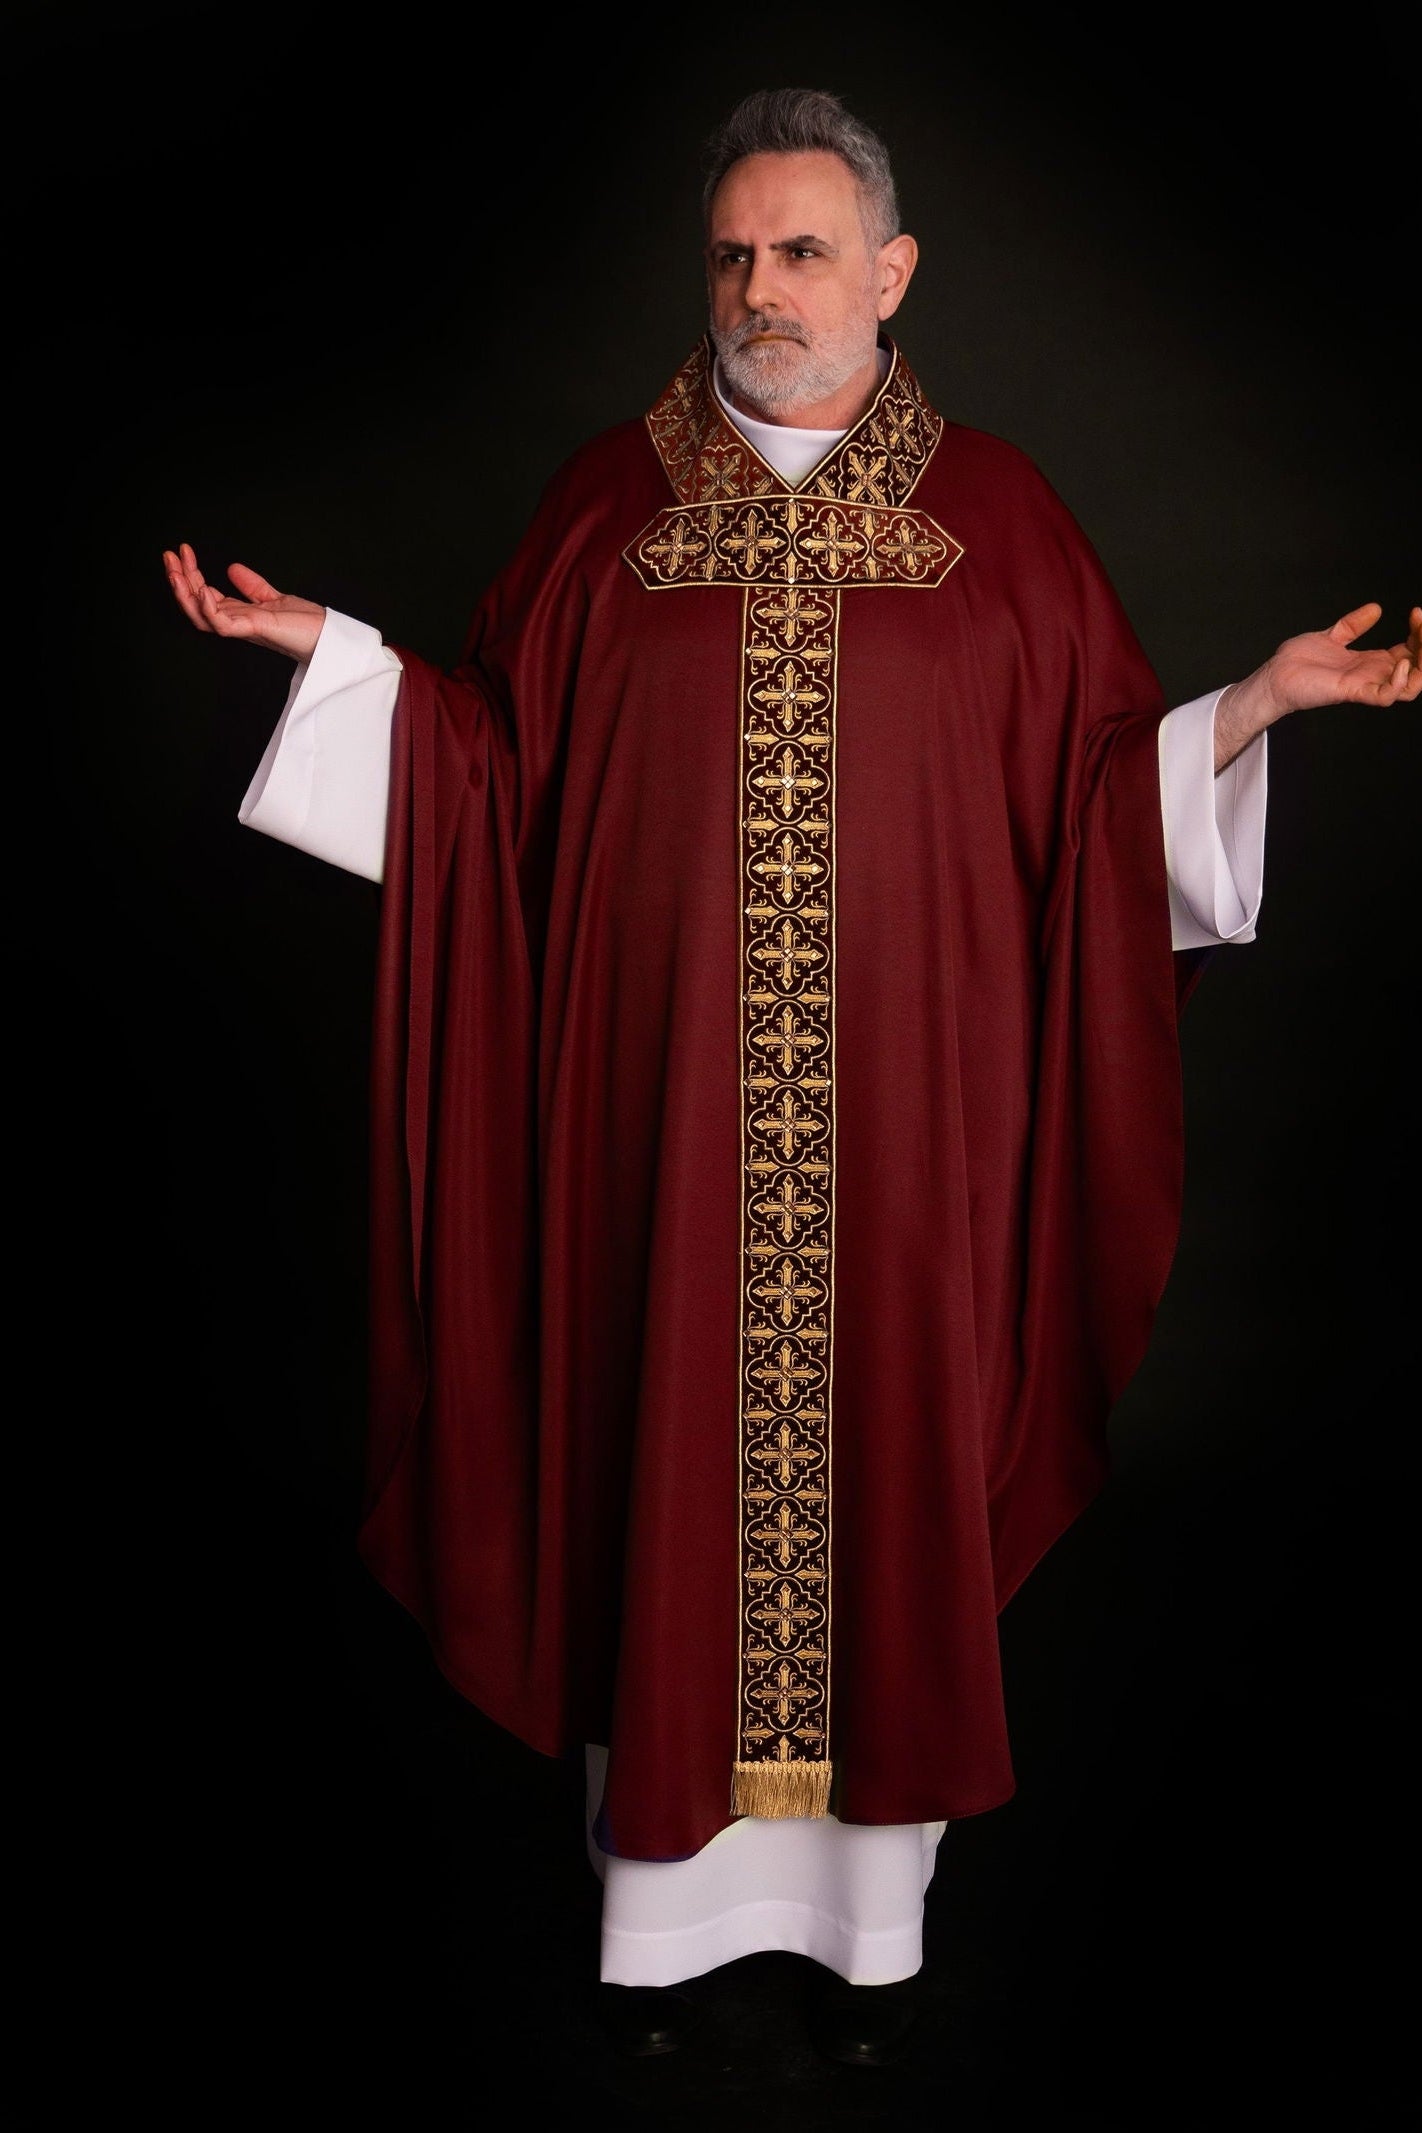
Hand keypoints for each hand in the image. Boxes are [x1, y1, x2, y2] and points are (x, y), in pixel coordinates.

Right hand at [163, 542, 325, 663]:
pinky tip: (202, 588)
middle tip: (168, 557)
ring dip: (185, 593)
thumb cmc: (306, 623)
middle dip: (179, 581)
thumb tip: (232, 568)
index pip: (205, 596)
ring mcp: (245, 628)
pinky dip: (210, 608)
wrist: (329, 637)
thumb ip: (252, 586)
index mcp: (239, 616)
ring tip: (176, 570)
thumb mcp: (273, 598)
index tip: (182, 552)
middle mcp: (237, 624)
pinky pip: (223, 625)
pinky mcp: (255, 630)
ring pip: (202, 617)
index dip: (190, 575)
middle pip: (196, 606)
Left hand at [1215, 602, 1420, 771]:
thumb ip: (1354, 625)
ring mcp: (1364, 685)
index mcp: (1372, 662)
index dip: (1419, 633)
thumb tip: (1377, 608)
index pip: (1411, 651)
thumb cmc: (1299, 661)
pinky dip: (1398, 683)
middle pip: (1417, 667)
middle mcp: (1373, 675)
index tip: (1416, 613)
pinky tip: (1400, 663)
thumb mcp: (1333, 636)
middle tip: (1420, 622)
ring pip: (1411, 687)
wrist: (1275, 675)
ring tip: (1419, 644)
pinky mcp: (1351, 693)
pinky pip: (1385, 696)